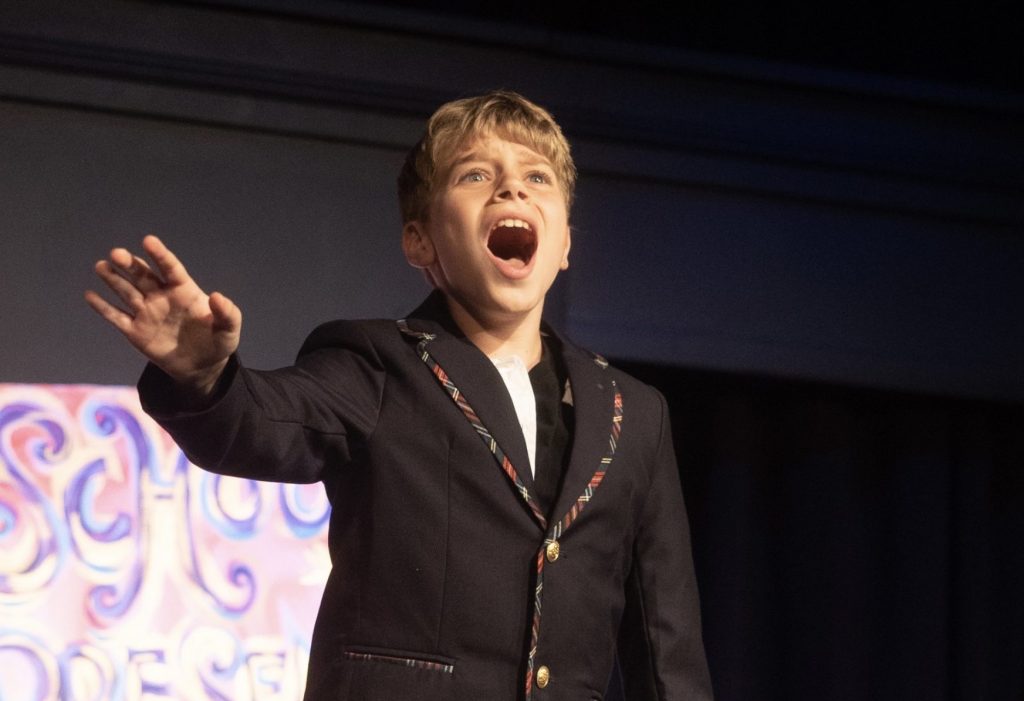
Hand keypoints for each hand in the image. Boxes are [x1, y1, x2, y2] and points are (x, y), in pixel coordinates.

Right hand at [85, 235, 241, 395]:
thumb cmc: (218, 341)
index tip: (148, 241)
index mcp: (184, 291)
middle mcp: (161, 297)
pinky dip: (103, 307)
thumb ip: (227, 313)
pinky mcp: (135, 331)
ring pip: (126, 292)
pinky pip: (116, 317)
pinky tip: (90, 295)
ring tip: (101, 266)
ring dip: (113, 279)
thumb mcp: (229, 329)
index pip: (170, 268)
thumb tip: (217, 297)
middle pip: (143, 276)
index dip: (160, 255)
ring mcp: (146, 313)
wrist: (202, 366)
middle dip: (130, 264)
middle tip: (117, 253)